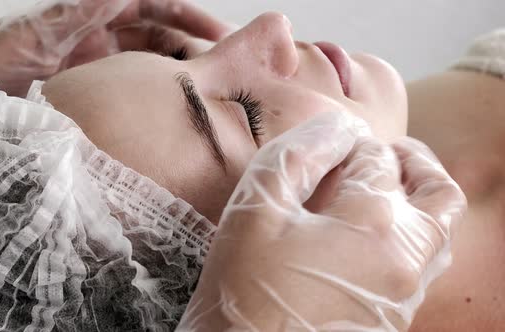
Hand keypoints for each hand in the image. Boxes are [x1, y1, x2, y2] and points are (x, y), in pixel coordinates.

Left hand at [0, 0, 229, 169]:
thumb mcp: (26, 39)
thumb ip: (74, 14)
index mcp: (83, 21)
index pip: (149, 9)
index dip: (187, 16)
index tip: (219, 33)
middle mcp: (94, 45)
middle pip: (159, 39)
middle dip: (194, 48)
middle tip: (229, 72)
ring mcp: (95, 77)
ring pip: (151, 71)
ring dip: (181, 79)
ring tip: (212, 98)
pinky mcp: (91, 105)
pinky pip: (133, 100)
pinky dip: (157, 104)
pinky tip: (175, 119)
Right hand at [178, 111, 466, 330]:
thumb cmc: (243, 290)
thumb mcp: (254, 210)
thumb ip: (295, 157)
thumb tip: (334, 127)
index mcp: (370, 222)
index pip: (376, 159)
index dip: (349, 140)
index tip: (328, 141)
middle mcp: (403, 257)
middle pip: (437, 193)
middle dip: (412, 160)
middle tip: (387, 150)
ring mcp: (404, 292)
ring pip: (440, 233)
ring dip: (420, 198)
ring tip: (388, 186)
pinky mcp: (393, 317)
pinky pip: (424, 266)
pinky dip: (411, 234)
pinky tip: (373, 234)